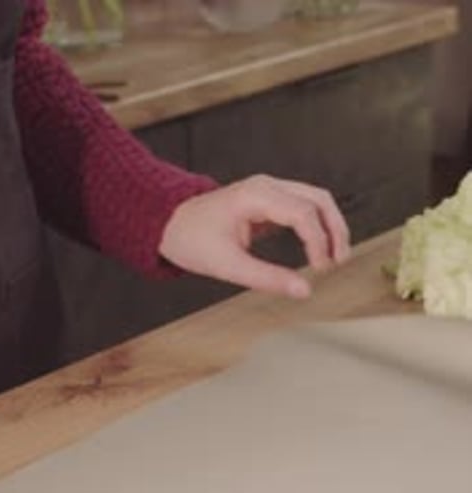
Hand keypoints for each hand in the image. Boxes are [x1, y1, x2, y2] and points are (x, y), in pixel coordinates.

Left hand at [159, 174, 349, 298]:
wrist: (169, 224)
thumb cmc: (192, 240)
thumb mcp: (228, 266)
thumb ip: (267, 279)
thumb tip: (303, 291)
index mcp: (256, 195)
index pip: (303, 213)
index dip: (318, 242)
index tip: (320, 269)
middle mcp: (267, 186)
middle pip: (318, 199)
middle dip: (335, 230)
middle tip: (338, 262)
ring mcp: (270, 191)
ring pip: (316, 200)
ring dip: (330, 227)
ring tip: (334, 258)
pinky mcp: (270, 201)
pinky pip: (304, 207)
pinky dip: (317, 227)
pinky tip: (318, 250)